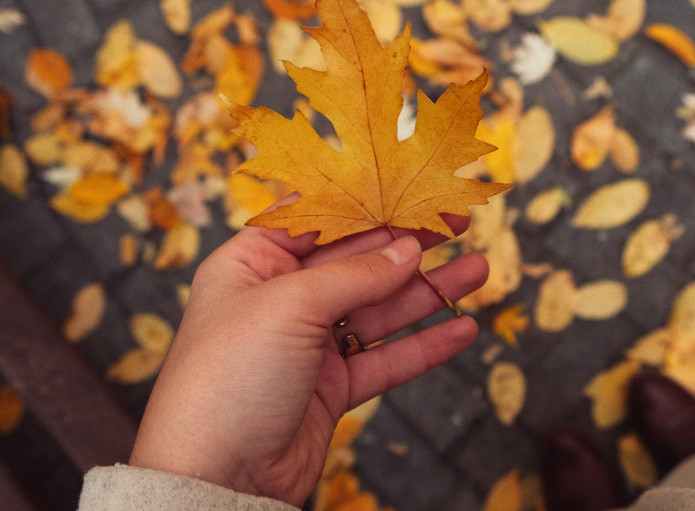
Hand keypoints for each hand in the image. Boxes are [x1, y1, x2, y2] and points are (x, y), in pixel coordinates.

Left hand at [128, 205, 488, 506]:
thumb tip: (408, 250)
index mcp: (251, 264)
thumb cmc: (227, 380)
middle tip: (458, 222)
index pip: (317, 220)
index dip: (368, 202)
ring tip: (478, 270)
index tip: (413, 187)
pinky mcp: (330, 388)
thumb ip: (355, 276)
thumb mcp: (290, 307)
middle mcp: (280, 300)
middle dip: (408, 244)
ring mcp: (307, 345)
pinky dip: (423, 346)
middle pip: (356, 262)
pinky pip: (385, 358)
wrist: (216, 478)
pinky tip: (461, 330)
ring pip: (379, 310)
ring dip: (428, 292)